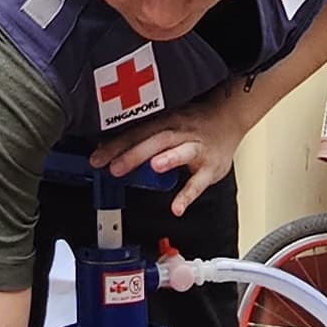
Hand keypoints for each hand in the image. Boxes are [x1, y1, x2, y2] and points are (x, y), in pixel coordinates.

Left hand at [96, 81, 249, 210]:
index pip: (137, 131)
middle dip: (135, 153)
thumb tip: (109, 149)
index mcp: (166, 121)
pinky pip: (199, 181)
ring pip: (182, 151)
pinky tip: (177, 207)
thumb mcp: (167, 122)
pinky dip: (188, 195)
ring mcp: (197, 148)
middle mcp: (181, 131)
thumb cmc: (193, 123)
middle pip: (156, 139)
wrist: (230, 118)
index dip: (116, 145)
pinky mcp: (211, 167)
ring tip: (154, 167)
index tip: (97, 158)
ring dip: (168, 158)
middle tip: (115, 167)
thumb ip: (141, 135)